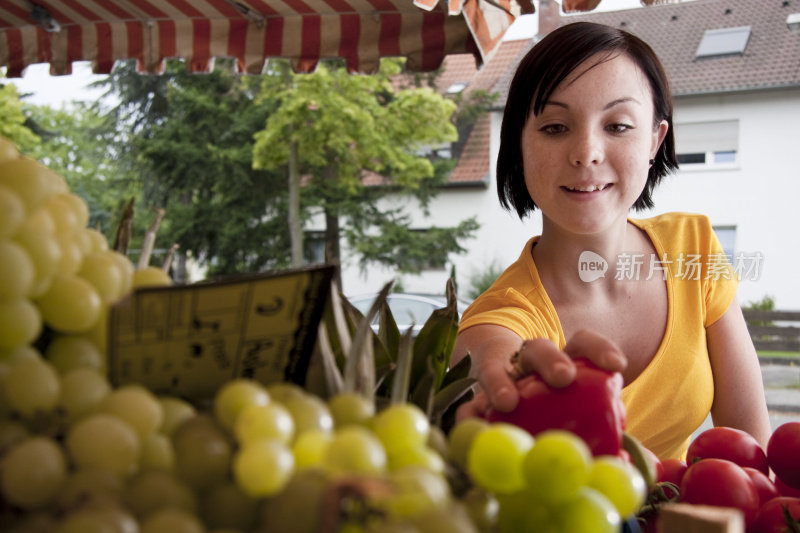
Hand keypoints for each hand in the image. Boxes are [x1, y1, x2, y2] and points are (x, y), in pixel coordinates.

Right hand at [456, 329, 626, 420]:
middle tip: (563, 378)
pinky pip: (468, 402)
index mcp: (561, 361)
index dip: (599, 350)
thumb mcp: (578, 411)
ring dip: (502, 382)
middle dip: (551, 361)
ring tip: (506, 402)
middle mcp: (528, 362)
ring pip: (498, 368)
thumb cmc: (553, 408)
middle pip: (539, 349)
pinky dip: (469, 412)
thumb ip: (601, 431)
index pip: (581, 343)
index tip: (617, 367)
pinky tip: (470, 422)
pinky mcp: (475, 396)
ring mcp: (499, 376)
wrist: (502, 396)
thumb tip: (626, 459)